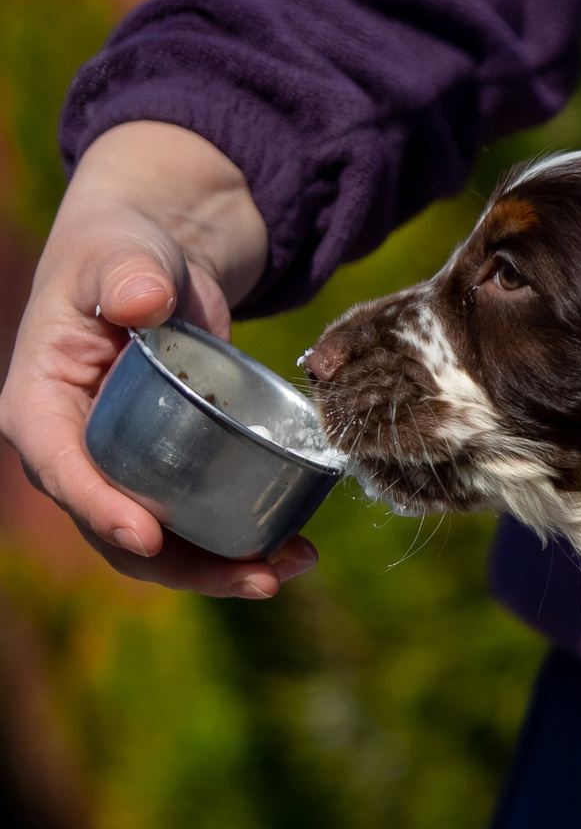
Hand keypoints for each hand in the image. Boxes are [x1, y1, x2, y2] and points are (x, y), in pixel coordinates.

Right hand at [1, 120, 314, 595]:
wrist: (161, 261)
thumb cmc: (126, 249)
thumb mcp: (122, 253)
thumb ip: (126, 274)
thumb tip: (140, 302)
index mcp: (39, 403)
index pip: (59, 467)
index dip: (99, 508)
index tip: (148, 537)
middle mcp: (74, 448)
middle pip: (114, 526)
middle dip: (181, 565)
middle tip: (258, 578)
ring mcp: (122, 465)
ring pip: (160, 540)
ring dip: (219, 568)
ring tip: (289, 567)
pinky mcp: (167, 469)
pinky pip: (194, 520)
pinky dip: (237, 542)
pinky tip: (293, 549)